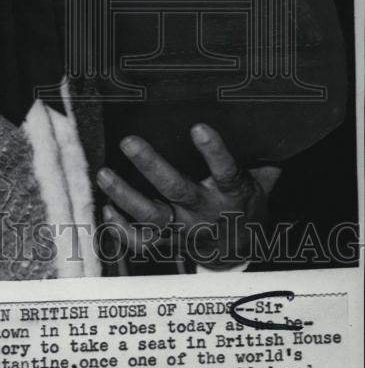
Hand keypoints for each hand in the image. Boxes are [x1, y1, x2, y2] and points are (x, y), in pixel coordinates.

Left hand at [97, 123, 279, 269]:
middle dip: (151, 166)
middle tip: (129, 142)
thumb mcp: (258, 178)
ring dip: (125, 196)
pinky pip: (143, 243)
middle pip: (177, 190)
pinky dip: (123, 230)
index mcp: (232, 194)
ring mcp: (185, 232)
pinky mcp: (169, 245)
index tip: (198, 127)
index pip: (226, 171)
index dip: (214, 151)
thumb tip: (263, 117)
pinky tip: (108, 209)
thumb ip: (256, 153)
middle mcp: (206, 213)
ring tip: (104, 174)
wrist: (240, 250)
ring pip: (152, 216)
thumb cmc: (242, 201)